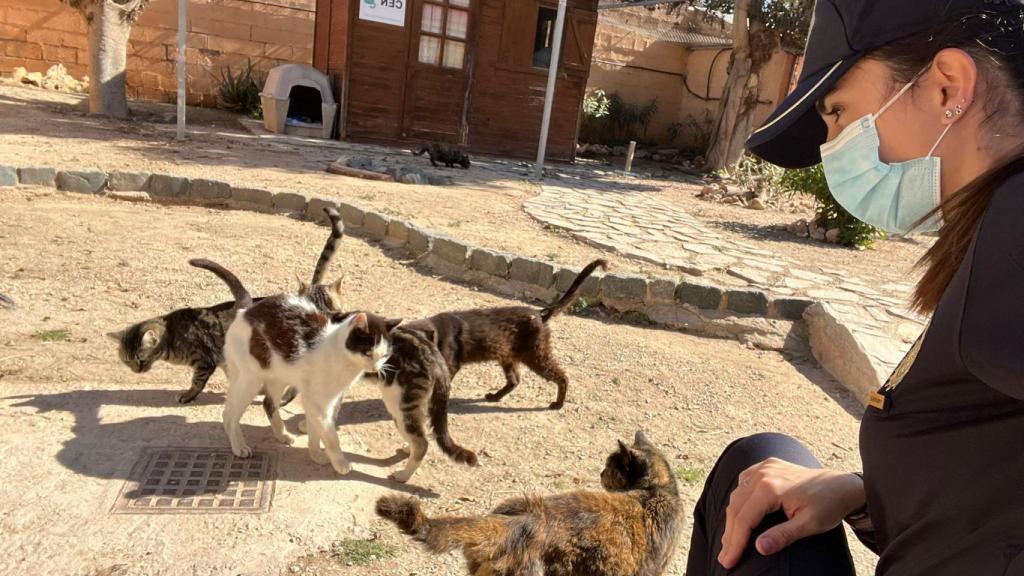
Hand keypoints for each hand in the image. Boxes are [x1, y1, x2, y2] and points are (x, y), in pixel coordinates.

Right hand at [718, 458, 864, 568]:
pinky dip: (738, 500)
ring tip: (730, 541)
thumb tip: (759, 548)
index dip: (735, 542)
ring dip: (733, 518)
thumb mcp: (809, 525)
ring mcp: (764, 467)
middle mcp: (763, 473)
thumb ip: (783, 536)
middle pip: (736, 507)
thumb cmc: (828, 506)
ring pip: (737, 495)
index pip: (744, 518)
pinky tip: (738, 514)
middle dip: (730, 534)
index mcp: (771, 487)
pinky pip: (744, 482)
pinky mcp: (767, 465)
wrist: (842, 485)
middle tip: (725, 557)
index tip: (729, 561)